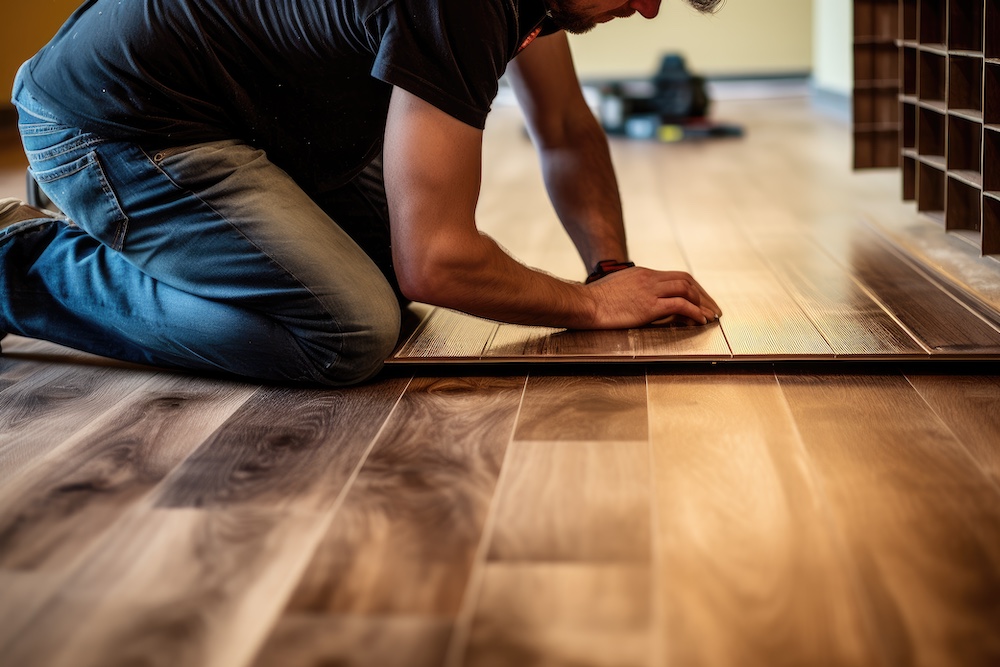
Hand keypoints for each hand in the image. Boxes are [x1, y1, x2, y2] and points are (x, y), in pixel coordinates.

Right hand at [585, 267, 720, 328]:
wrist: (584, 304)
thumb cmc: (593, 301)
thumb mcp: (615, 288)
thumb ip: (630, 291)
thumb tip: (635, 301)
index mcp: (642, 274)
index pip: (675, 276)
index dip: (692, 288)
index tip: (699, 300)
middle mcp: (649, 278)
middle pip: (686, 280)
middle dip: (702, 294)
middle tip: (711, 308)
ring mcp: (650, 290)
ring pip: (687, 289)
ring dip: (702, 303)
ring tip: (709, 316)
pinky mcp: (649, 305)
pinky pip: (680, 305)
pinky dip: (694, 312)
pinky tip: (700, 320)